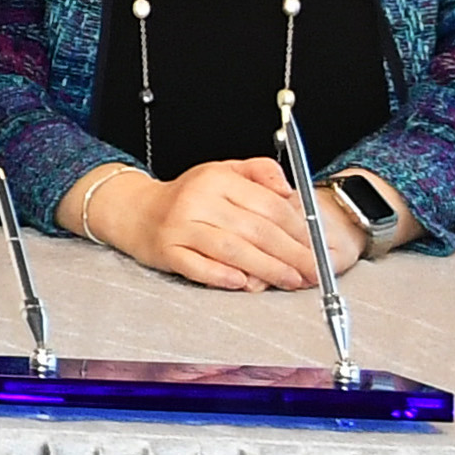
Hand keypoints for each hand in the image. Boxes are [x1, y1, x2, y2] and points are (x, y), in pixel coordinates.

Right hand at [68, 155, 325, 291]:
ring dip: (268, 269)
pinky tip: (244, 283)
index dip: (298, 228)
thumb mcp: (223, 171)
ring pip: (233, 250)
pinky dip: (223, 276)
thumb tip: (290, 190)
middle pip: (256, 230)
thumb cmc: (188, 196)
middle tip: (313, 270)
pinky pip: (199, 266)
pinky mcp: (167, 251)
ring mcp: (180, 227)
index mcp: (216, 178)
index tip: (317, 245)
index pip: (268, 204)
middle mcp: (198, 200)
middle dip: (292, 254)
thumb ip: (260, 172)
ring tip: (291, 281)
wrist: (136, 211)